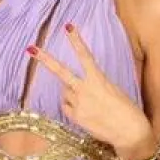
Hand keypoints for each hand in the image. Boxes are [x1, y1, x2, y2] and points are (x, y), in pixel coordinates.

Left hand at [28, 23, 152, 159]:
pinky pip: (66, 107)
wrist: (129, 133)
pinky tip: (84, 112)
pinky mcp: (75, 117)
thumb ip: (95, 85)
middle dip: (45, 59)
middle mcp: (85, 89)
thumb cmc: (127, 110)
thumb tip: (80, 86)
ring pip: (65, 92)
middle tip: (30, 49)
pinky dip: (70, 106)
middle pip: (60, 72)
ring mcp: (78, 104)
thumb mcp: (113, 90)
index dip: (76, 40)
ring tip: (89, 102)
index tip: (68, 27)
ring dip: (71, 93)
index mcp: (98, 79)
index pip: (85, 56)